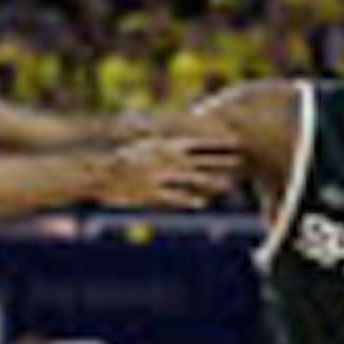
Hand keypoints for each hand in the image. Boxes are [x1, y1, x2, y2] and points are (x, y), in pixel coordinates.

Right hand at [93, 136, 239, 208]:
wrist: (102, 172)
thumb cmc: (125, 160)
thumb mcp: (147, 148)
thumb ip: (166, 146)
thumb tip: (181, 142)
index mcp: (165, 147)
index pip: (197, 143)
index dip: (218, 143)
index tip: (235, 140)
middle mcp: (166, 160)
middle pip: (200, 159)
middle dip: (222, 159)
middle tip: (241, 158)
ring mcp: (160, 176)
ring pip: (191, 179)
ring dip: (211, 181)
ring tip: (228, 185)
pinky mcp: (152, 193)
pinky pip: (174, 197)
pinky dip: (189, 199)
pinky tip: (202, 203)